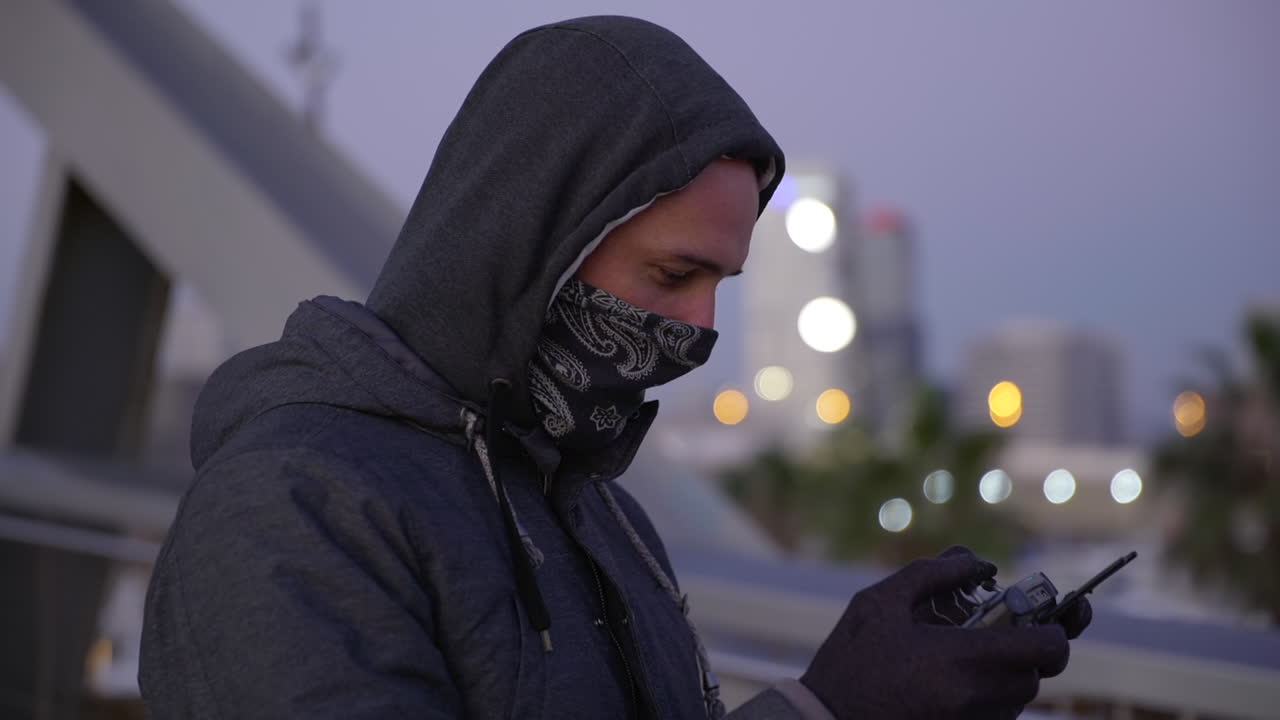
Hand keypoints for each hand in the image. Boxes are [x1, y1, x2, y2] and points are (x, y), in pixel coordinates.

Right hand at [801, 547, 1069, 719]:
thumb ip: (934, 574)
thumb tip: (980, 563)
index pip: (1047, 648)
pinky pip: (996, 715)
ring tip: (963, 656)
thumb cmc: (850, 659)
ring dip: (1006, 673)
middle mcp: (977, 696)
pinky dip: (988, 695)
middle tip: (996, 629)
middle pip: (1036, 674)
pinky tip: (951, 680)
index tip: (1041, 617)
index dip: (1058, 629)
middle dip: (1024, 649)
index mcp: (962, 658)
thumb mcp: (880, 602)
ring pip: (1018, 697)